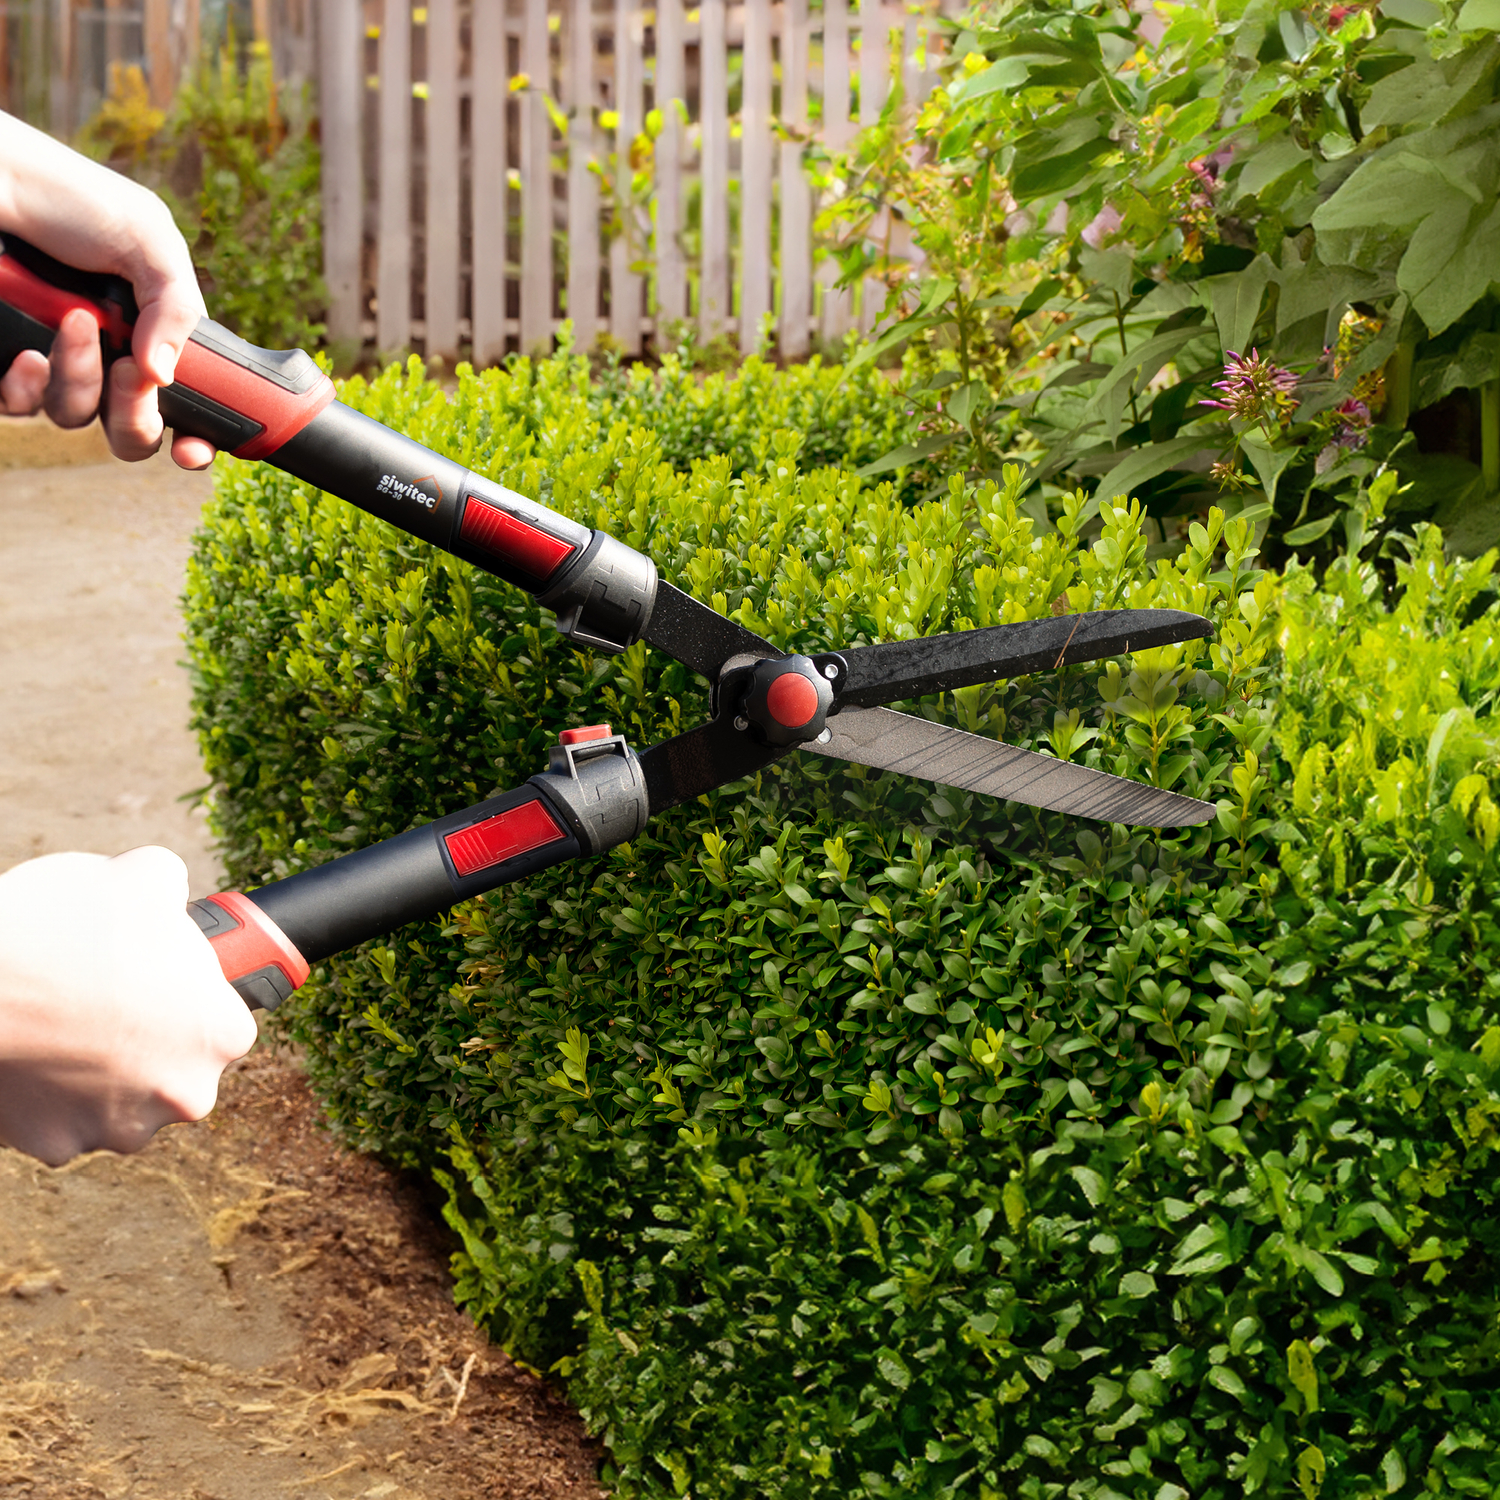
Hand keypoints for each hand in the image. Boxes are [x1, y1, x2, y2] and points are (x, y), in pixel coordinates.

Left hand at [0, 111, 215, 469]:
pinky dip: (26, 389)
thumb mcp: (151, 242)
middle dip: (135, 419)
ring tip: (72, 321)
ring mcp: (55, 364)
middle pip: (131, 433)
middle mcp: (106, 358)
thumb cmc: (72, 199)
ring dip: (79, 379)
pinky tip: (28, 353)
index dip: (194, 439)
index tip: (191, 450)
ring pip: (75, 417)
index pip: (183, 408)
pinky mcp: (8, 364)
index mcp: (152, 337)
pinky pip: (21, 409)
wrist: (1, 180)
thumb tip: (164, 376)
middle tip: (128, 373)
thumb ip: (178, 310)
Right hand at [0, 847, 257, 1165]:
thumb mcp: (144, 876)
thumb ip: (175, 891)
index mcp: (221, 1034)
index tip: (162, 983)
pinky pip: (64, 1119)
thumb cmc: (63, 926)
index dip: (191, 996)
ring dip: (103, 1072)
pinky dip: (52, 1095)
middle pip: (177, 1066)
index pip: (224, 1018)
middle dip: (149, 1038)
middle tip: (110, 1000)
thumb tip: (171, 898)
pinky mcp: (58, 1147)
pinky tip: (36, 1055)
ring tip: (67, 1024)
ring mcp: (120, 1128)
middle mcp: (185, 1095)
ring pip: (123, 1098)